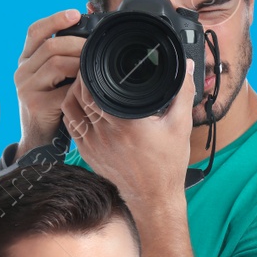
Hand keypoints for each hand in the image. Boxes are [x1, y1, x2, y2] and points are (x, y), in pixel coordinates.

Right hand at [13, 9, 85, 151]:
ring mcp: (26, 87)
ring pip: (56, 64)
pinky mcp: (36, 104)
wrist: (40, 139)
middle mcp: (22, 70)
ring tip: (94, 68)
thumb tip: (90, 34)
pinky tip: (89, 89)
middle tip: (97, 48)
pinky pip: (63, 90)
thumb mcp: (55, 78)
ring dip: (80, 64)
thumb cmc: (55, 105)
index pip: (35, 31)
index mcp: (26, 60)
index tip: (75, 13)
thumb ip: (64, 58)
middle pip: (51, 46)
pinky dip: (79, 87)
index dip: (55, 19)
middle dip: (78, 44)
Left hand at [62, 60, 195, 197]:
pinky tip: (83, 104)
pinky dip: (72, 110)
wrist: (154, 196)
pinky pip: (71, 125)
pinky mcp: (87, 153)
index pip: (95, 87)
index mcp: (125, 122)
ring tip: (87, 83)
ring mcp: (92, 144)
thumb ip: (182, 92)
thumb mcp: (181, 125)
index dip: (93, 69)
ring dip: (74, 92)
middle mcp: (104, 132)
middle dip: (83, 77)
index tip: (100, 60)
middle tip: (93, 66)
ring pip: (70, 108)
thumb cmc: (167, 163)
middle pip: (79, 94)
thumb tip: (186, 66)